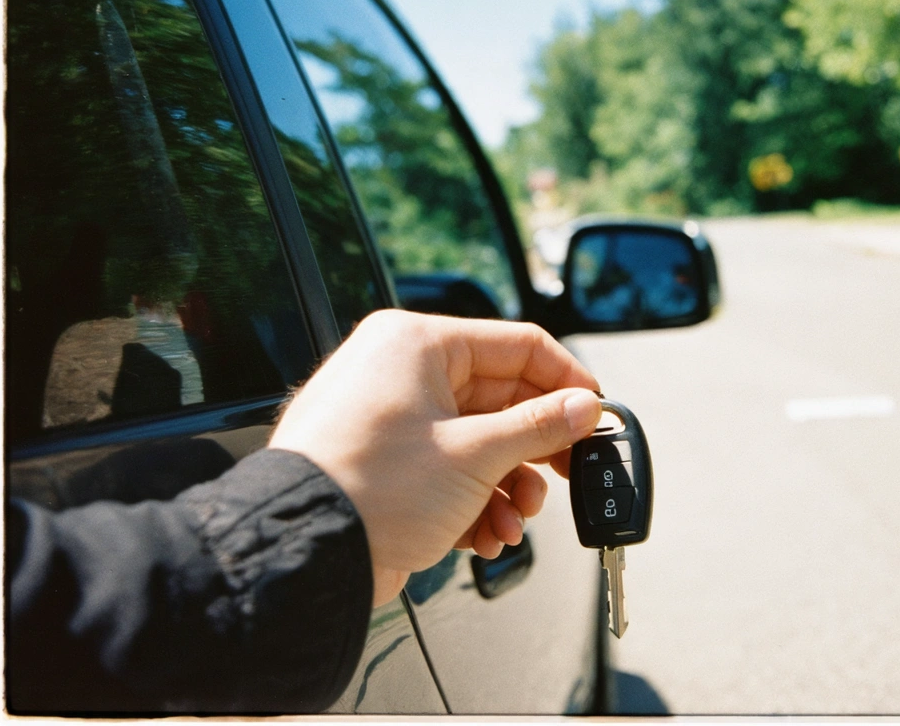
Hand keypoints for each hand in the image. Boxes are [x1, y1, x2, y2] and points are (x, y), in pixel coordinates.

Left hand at [269, 310, 600, 605]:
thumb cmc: (369, 489)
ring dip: (508, 485)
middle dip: (534, 449)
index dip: (565, 379)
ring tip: (516, 518)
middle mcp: (402, 372)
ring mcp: (392, 420)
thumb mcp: (474, 455)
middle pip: (500, 398)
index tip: (595, 411)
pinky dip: (475, 503)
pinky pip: (450, 471)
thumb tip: (583, 408)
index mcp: (417, 344)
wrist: (303, 555)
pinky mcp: (387, 465)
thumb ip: (539, 427)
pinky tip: (486, 534)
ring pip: (478, 442)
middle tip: (569, 473)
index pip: (516, 345)